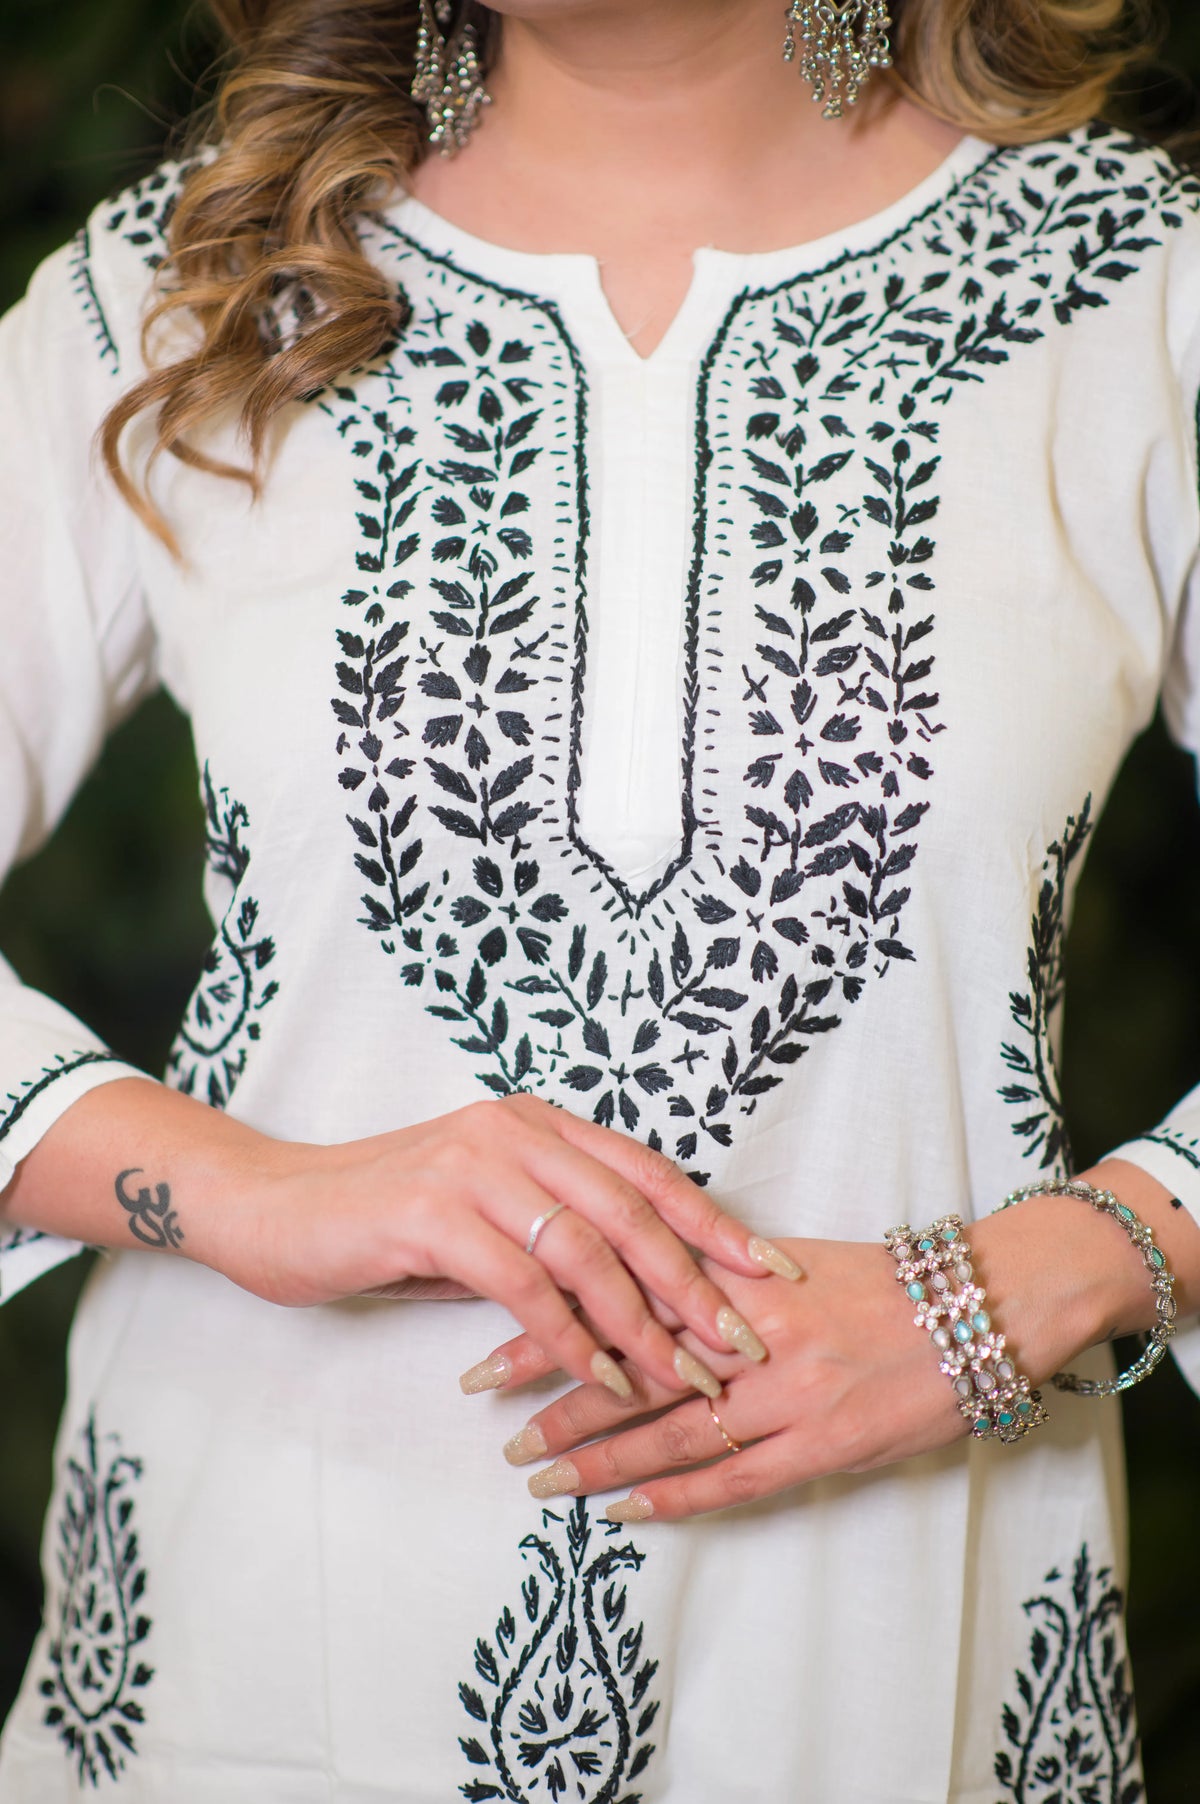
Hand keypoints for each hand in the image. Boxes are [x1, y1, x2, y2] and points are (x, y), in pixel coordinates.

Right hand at [236, 1092, 800, 1400]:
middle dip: (698, 1281)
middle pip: (633, 1211)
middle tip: (746, 1341)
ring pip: (588, 1248)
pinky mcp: (432, 1215)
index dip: (715, 1224)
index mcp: (536, 1122)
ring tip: (686, 1376)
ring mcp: (473, 1167)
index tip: (774, 1272)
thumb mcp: (480, 1208)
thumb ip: (548, 1228)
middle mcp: (514, 1131)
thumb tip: (636, 1284)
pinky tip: (601, 1377)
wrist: (271, 1206)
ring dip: (644, 1321)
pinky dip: (572, 1337)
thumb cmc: (382, 1215)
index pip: (647, 1173)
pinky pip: (525, 1284)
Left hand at [473, 1199, 1131, 1520]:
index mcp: (736, 1277)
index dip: (553, 1319)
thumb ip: (714, 1273)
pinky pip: (734, 1479)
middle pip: (633, 1365)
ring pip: (671, 1429)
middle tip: (491, 1417)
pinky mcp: (822, 1443)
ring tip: (538, 1473)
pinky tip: (624, 1510)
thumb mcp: (787, 1260)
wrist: (979, 1302)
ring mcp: (786, 1392)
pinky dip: (675, 1496)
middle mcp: (750, 1332)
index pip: (621, 1297)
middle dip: (556, 1393)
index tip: (494, 1339)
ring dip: (599, 1455)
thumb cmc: (879, 1279)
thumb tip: (633, 1276)